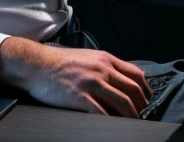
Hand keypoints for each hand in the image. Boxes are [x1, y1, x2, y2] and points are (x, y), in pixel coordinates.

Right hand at [0, 37, 150, 116]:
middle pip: (133, 90)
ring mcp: (92, 83)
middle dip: (141, 105)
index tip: (147, 99)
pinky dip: (111, 121)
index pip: (136, 74)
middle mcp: (103, 69)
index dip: (145, 89)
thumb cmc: (60, 62)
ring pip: (122, 102)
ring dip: (131, 115)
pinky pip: (102, 112)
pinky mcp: (80, 97)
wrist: (37, 64)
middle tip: (142, 115)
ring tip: (132, 123)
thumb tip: (120, 79)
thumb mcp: (88, 57)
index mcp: (106, 59)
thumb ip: (105, 66)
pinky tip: (113, 126)